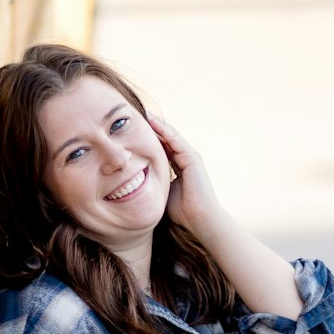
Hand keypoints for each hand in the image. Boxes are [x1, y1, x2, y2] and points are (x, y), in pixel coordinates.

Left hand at [147, 114, 221, 236]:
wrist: (200, 220)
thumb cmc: (183, 212)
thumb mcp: (163, 192)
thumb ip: (154, 184)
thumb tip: (135, 182)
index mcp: (179, 167)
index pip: (162, 148)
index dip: (148, 139)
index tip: (132, 131)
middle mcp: (186, 159)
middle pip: (166, 139)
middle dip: (151, 128)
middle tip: (135, 116)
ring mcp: (190, 157)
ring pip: (171, 136)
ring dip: (157, 124)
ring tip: (143, 113)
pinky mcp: (193, 158)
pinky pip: (176, 140)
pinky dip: (164, 130)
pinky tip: (152, 122)